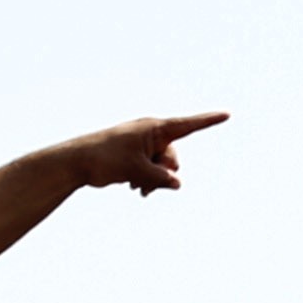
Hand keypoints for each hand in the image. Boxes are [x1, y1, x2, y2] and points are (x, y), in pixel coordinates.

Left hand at [61, 112, 230, 195]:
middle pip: (173, 156)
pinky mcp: (133, 153)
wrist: (75, 161)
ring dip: (154, 179)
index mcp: (153, 128)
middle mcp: (150, 132)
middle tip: (144, 183)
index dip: (208, 121)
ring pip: (161, 165)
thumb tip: (176, 182)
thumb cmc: (105, 160)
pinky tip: (134, 187)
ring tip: (136, 188)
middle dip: (165, 172)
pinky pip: (150, 167)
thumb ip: (161, 178)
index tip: (227, 114)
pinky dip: (146, 178)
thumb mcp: (137, 171)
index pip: (188, 125)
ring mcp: (141, 143)